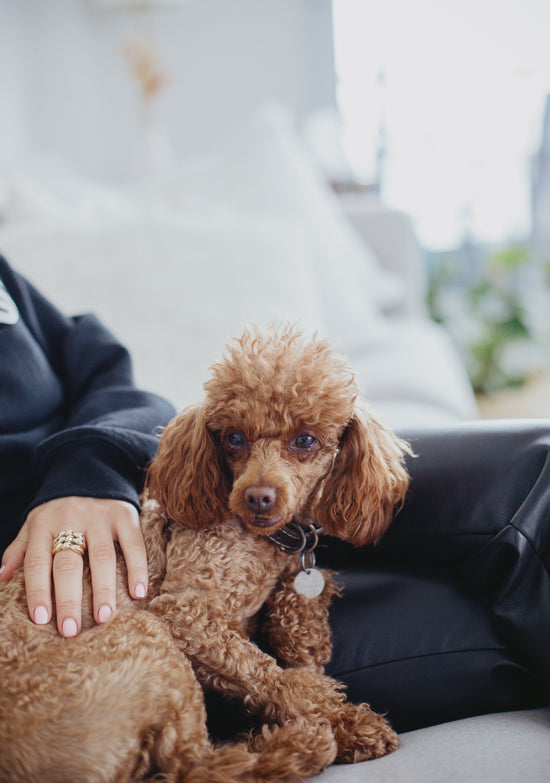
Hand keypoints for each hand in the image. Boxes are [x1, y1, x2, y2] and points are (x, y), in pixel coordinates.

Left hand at [0, 497, 147, 636]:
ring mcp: (100, 516)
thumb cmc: (58, 508)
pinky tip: (139, 592)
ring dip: (103, 589)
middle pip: (68, 563)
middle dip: (68, 598)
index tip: (41, 619)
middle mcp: (71, 519)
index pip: (38, 562)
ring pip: (102, 556)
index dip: (38, 591)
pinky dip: (137, 568)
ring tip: (104, 618)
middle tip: (70, 630)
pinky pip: (133, 544)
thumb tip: (1, 579)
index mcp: (44, 524)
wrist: (89, 469)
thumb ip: (19, 550)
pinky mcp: (125, 514)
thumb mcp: (34, 523)